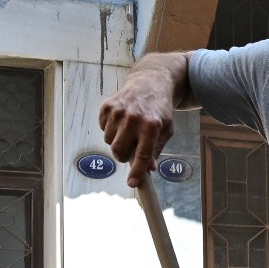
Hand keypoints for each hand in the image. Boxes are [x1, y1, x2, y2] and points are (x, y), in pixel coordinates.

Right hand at [97, 66, 178, 186]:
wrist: (149, 84)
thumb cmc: (160, 110)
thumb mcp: (166, 130)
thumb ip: (156, 149)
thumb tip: (149, 169)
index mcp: (151, 125)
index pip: (142, 154)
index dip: (137, 171)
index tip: (133, 183)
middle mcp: (133, 118)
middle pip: (119, 151)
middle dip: (123, 156)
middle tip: (131, 150)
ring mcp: (117, 111)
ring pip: (109, 141)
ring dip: (118, 141)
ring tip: (129, 130)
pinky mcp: (106, 106)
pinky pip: (103, 129)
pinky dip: (111, 130)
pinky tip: (122, 121)